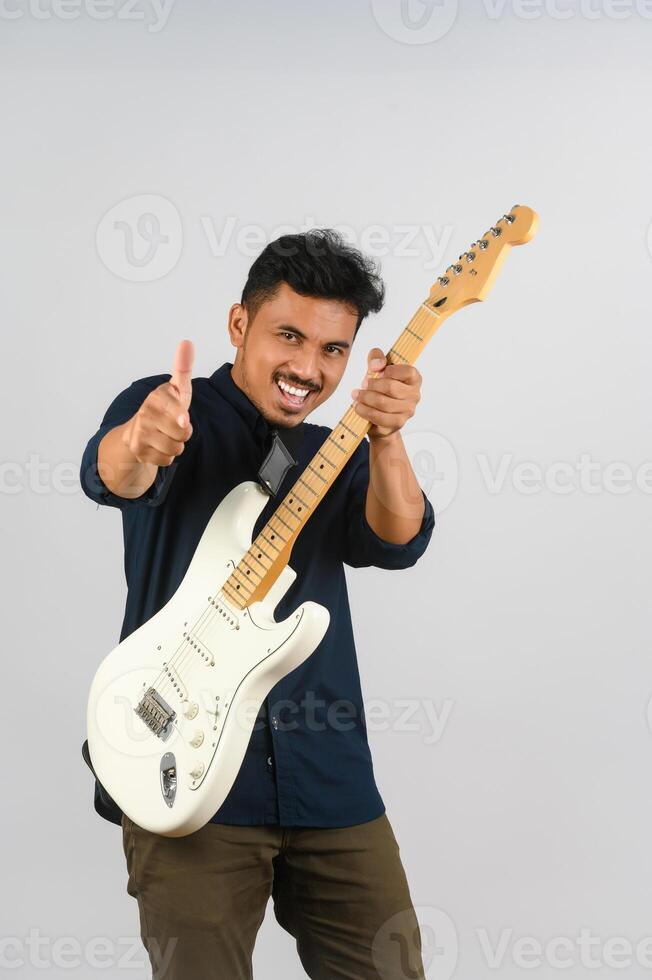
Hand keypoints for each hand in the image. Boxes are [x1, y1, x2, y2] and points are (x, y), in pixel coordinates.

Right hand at [122, 339, 194, 465]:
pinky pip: (166, 460)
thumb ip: (183, 368)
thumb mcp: (176, 388)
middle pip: (182, 433)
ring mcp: (139, 432)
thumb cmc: (165, 407)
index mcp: (156, 397)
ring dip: (176, 445)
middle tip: (175, 425)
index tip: (183, 419)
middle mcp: (145, 413)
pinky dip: (166, 456)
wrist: (137, 429)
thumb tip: (187, 342)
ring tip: (166, 435)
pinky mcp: (137, 450)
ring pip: (175, 448)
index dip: (180, 418)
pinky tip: (158, 446)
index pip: (176, 411)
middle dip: (184, 433)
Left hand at [351, 348, 420, 440]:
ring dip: (366, 399)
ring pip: (384, 404)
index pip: (408, 372)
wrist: (377, 415)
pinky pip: (379, 418)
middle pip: (392, 388)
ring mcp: (407, 412)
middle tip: (362, 384)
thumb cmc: (380, 388)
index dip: (391, 370)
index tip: (377, 372)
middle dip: (372, 385)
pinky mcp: (397, 424)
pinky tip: (359, 407)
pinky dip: (366, 411)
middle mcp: (414, 395)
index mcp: (414, 379)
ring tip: (356, 395)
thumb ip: (376, 358)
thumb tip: (377, 364)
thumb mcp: (377, 368)